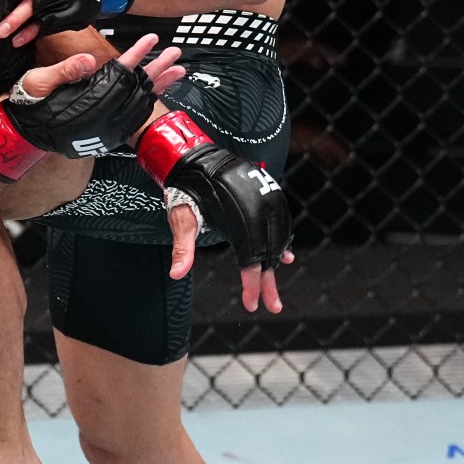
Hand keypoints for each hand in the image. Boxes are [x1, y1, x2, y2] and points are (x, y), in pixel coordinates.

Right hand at [0, 36, 183, 180]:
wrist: (24, 130)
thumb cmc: (29, 101)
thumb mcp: (39, 80)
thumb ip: (65, 70)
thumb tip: (90, 61)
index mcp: (88, 99)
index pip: (120, 74)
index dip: (137, 55)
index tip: (151, 38)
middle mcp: (101, 115)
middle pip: (137, 89)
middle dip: (158, 70)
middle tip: (177, 54)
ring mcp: (105, 125)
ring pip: (139, 102)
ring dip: (158, 85)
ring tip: (177, 70)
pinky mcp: (105, 129)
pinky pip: (132, 114)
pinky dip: (146, 100)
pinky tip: (156, 89)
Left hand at [138, 111, 292, 312]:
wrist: (197, 157)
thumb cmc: (187, 189)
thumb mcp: (182, 219)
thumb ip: (183, 248)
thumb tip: (176, 274)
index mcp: (240, 220)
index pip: (251, 262)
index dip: (252, 286)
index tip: (251, 305)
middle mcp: (259, 210)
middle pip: (268, 255)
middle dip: (269, 283)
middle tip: (274, 307)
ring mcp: (267, 201)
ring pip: (278, 239)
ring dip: (277, 263)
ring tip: (276, 285)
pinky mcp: (269, 194)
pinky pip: (281, 223)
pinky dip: (282, 241)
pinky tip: (286, 255)